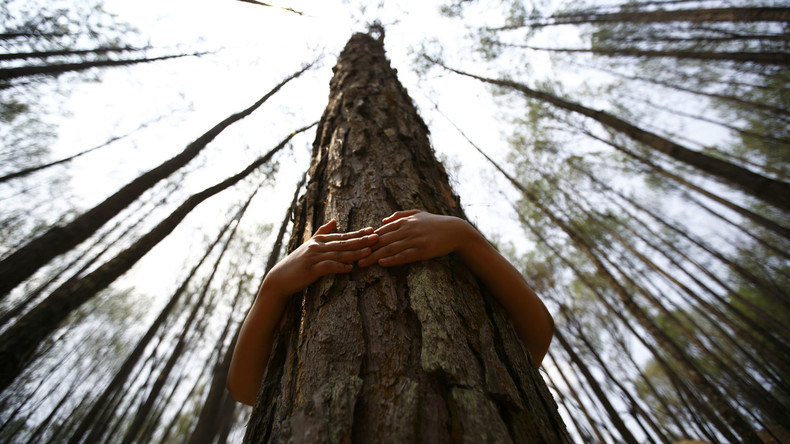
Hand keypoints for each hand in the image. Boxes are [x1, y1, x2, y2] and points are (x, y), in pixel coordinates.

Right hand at [264, 219, 377, 298]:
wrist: (280, 277)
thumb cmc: (298, 262)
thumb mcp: (309, 244)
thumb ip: (322, 231)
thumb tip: (335, 220)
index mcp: (319, 239)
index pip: (343, 236)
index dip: (358, 233)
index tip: (372, 230)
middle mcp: (317, 246)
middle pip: (343, 243)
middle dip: (361, 240)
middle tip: (376, 237)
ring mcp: (314, 257)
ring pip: (338, 254)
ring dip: (354, 253)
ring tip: (368, 252)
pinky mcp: (310, 269)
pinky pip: (328, 267)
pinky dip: (339, 267)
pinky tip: (350, 268)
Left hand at [357, 210, 471, 266]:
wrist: (456, 231)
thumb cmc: (436, 223)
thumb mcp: (418, 214)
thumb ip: (400, 215)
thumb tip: (383, 220)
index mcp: (405, 221)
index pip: (381, 230)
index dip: (367, 239)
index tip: (355, 245)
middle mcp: (407, 229)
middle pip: (382, 241)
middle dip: (366, 249)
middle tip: (351, 257)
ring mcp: (414, 240)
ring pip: (390, 249)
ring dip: (374, 257)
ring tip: (362, 264)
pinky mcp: (422, 250)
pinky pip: (404, 256)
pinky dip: (392, 260)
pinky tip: (382, 264)